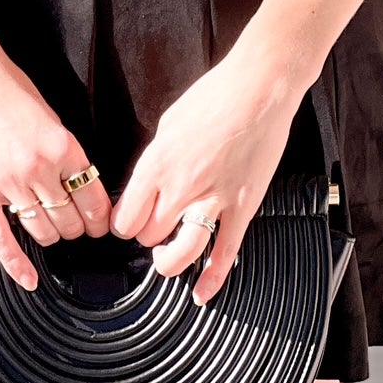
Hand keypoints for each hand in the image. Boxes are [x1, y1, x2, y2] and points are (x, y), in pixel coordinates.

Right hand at [0, 34, 111, 288]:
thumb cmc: (4, 85)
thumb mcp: (49, 114)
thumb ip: (63, 150)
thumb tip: (78, 181)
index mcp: (63, 146)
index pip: (94, 198)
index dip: (101, 217)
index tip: (101, 223)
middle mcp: (38, 168)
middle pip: (70, 219)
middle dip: (78, 227)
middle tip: (78, 226)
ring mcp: (7, 183)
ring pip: (42, 231)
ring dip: (52, 236)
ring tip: (54, 231)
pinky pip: (0, 239)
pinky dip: (17, 264)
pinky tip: (29, 279)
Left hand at [109, 48, 301, 305]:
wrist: (259, 89)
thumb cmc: (215, 95)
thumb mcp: (169, 122)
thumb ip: (157, 156)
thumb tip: (152, 177)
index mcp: (156, 163)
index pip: (125, 216)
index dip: (123, 223)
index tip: (127, 222)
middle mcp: (178, 188)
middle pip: (148, 234)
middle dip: (147, 234)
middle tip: (153, 226)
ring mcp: (212, 201)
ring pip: (178, 252)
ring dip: (167, 261)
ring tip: (165, 257)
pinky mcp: (242, 208)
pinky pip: (224, 253)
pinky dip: (212, 279)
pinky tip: (201, 294)